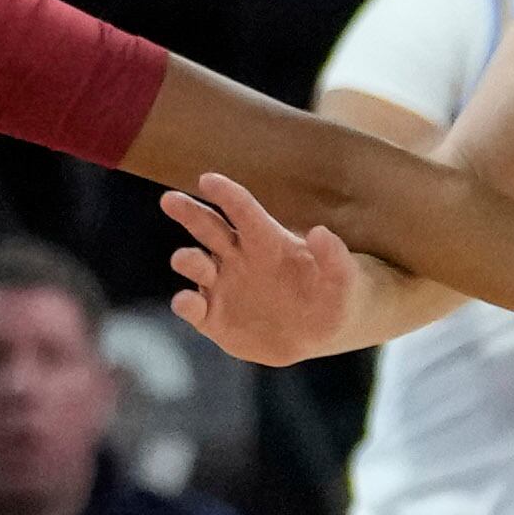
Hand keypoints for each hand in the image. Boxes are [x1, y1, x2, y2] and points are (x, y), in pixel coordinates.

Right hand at [163, 173, 357, 365]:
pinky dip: (186, 304)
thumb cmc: (334, 296)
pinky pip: (193, 308)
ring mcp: (223, 287)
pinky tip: (187, 302)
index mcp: (267, 241)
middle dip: (189, 212)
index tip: (208, 179)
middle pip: (208, 229)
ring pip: (196, 266)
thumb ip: (334, 256)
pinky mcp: (214, 318)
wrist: (322, 335)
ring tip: (188, 260)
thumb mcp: (344, 279)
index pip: (244, 211)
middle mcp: (238, 258)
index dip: (227, 195)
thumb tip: (320, 232)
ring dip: (188, 260)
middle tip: (169, 200)